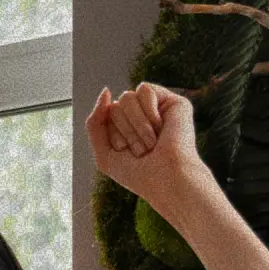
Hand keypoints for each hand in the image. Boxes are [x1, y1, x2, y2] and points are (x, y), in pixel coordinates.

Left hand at [86, 83, 207, 205]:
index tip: (128, 153)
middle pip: (115, 106)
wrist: (166, 179)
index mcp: (127, 128)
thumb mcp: (104, 153)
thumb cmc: (137, 174)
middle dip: (125, 131)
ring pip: (127, 97)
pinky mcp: (173, 102)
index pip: (105, 115)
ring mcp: (158, 109)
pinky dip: (148, 112)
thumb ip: (95, 123)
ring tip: (152, 142)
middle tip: (143, 150)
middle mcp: (142, 117)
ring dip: (136, 125)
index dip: (113, 135)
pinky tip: (161, 126)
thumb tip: (106, 91)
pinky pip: (144, 89)